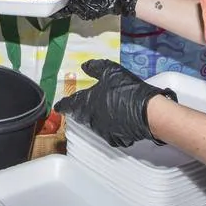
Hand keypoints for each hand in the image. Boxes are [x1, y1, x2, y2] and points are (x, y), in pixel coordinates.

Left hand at [54, 59, 177, 146]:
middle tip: (80, 104)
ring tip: (102, 107)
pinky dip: (110, 124)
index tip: (58, 105)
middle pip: (80, 115)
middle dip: (79, 109)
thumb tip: (84, 66)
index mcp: (85, 104)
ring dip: (95, 116)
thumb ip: (95, 68)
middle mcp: (91, 120)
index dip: (62, 104)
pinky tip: (118, 117)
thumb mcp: (110, 71)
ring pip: (94, 123)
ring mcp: (103, 131)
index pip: (67, 105)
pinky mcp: (117, 138)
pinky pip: (109, 131)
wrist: (148, 113)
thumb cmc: (126, 90)